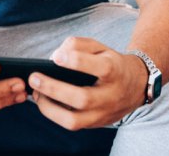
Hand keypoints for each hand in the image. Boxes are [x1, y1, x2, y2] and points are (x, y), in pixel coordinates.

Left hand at [28, 37, 145, 129]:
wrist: (134, 86)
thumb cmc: (111, 62)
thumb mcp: (100, 47)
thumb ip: (78, 45)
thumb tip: (55, 56)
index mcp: (115, 71)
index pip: (100, 68)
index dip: (76, 61)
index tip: (56, 57)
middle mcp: (111, 95)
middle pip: (83, 98)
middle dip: (54, 89)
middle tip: (34, 78)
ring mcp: (103, 113)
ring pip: (74, 120)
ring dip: (49, 108)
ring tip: (36, 93)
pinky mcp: (95, 124)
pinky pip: (72, 124)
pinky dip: (54, 114)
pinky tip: (44, 101)